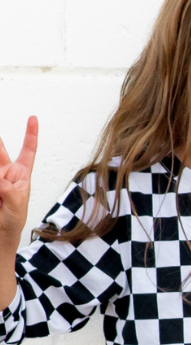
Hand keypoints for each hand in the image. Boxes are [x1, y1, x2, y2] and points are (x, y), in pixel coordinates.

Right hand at [0, 116, 37, 309]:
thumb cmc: (10, 225)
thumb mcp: (15, 207)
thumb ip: (7, 190)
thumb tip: (0, 177)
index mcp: (20, 176)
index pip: (28, 151)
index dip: (30, 134)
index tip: (34, 118)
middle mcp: (4, 174)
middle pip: (0, 151)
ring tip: (0, 188)